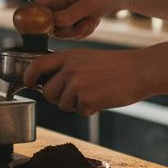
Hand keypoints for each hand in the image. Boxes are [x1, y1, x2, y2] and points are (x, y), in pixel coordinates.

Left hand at [22, 47, 146, 116]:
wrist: (139, 71)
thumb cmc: (116, 66)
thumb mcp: (87, 57)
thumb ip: (68, 67)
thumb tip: (50, 83)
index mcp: (69, 56)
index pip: (37, 64)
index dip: (29, 76)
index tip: (29, 83)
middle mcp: (70, 69)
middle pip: (47, 92)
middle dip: (57, 98)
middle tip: (74, 96)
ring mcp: (77, 84)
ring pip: (63, 104)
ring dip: (76, 105)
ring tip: (94, 94)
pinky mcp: (87, 99)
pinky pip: (80, 111)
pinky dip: (90, 110)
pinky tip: (102, 99)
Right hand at [33, 0, 131, 39]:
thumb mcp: (89, 4)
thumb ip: (70, 15)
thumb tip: (53, 24)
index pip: (36, 6)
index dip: (34, 19)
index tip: (45, 30)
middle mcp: (60, 3)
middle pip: (50, 25)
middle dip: (67, 30)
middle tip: (83, 24)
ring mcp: (68, 12)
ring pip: (63, 31)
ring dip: (78, 31)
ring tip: (91, 21)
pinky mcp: (76, 19)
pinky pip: (74, 33)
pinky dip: (84, 31)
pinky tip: (94, 21)